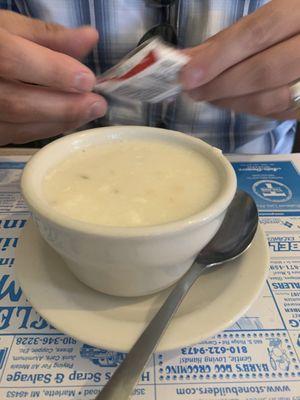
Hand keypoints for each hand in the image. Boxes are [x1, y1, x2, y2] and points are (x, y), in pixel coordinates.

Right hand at [0, 11, 106, 144]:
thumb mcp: (11, 29)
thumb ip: (47, 36)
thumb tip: (89, 38)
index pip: (12, 60)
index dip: (52, 71)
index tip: (87, 80)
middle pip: (18, 103)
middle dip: (63, 107)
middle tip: (97, 105)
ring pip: (19, 126)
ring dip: (60, 121)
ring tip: (88, 112)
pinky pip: (19, 136)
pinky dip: (47, 129)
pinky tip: (68, 120)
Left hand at [181, 0, 299, 119]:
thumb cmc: (287, 26)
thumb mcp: (264, 19)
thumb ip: (230, 38)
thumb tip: (190, 59)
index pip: (257, 34)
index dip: (219, 56)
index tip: (188, 74)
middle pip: (263, 72)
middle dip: (220, 84)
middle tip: (192, 90)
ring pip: (270, 99)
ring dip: (230, 101)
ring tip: (206, 95)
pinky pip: (276, 113)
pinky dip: (246, 108)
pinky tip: (228, 100)